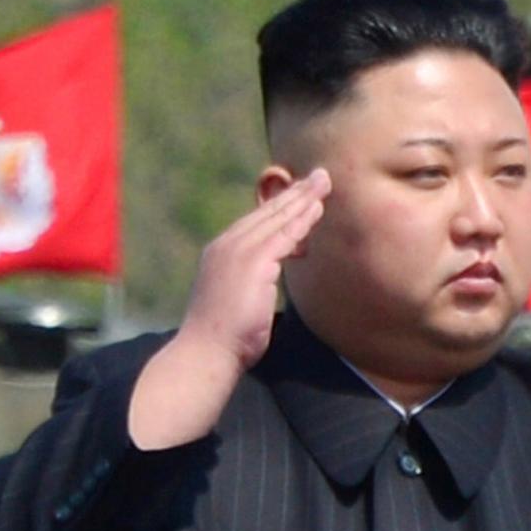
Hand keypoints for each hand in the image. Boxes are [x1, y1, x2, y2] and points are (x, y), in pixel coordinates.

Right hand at [129, 169, 328, 449]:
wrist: (206, 353)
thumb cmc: (223, 339)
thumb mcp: (238, 302)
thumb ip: (252, 285)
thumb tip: (267, 284)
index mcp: (221, 254)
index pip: (256, 223)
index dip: (280, 207)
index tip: (301, 195)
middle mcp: (226, 246)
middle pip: (267, 213)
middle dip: (295, 193)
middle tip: (319, 176)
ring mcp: (237, 251)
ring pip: (277, 218)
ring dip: (302, 199)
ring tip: (324, 183)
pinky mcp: (252, 262)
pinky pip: (283, 235)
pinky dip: (301, 220)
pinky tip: (317, 208)